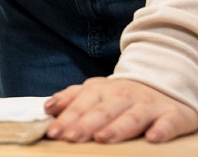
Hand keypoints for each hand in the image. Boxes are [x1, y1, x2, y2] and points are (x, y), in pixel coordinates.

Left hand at [45, 77, 197, 142]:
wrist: (164, 83)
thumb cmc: (122, 96)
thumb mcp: (95, 92)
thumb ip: (71, 98)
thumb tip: (48, 108)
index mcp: (101, 90)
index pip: (81, 104)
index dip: (67, 118)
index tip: (53, 132)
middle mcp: (123, 95)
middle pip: (102, 111)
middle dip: (85, 124)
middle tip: (70, 138)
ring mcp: (148, 105)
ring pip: (131, 117)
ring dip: (117, 128)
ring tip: (102, 138)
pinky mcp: (172, 114)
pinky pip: (168, 123)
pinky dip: (161, 130)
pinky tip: (153, 138)